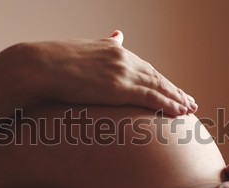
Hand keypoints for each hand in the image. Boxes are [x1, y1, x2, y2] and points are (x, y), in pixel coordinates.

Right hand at [18, 30, 196, 115]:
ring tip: (189, 110)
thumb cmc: (53, 61)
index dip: (161, 81)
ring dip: (176, 100)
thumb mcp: (83, 49)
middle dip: (174, 91)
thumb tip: (118, 34)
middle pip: (156, 77)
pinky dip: (168, 104)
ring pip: (158, 87)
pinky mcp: (119, 87)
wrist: (38, 66)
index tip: (172, 90)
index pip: (145, 68)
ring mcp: (122, 72)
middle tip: (190, 102)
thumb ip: (104, 44)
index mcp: (114, 51)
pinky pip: (150, 97)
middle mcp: (123, 59)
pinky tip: (180, 112)